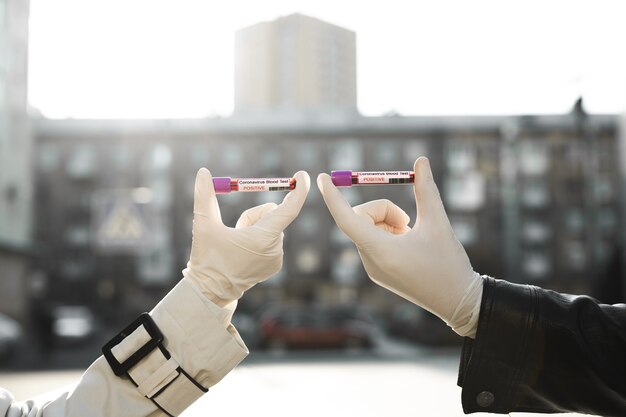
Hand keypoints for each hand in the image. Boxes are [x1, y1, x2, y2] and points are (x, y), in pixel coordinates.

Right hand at [184, 168, 309, 306]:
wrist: (210, 291)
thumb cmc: (206, 258)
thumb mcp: (203, 225)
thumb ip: (204, 196)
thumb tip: (202, 172)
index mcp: (263, 238)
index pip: (289, 209)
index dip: (298, 190)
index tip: (302, 175)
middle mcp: (275, 249)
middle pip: (272, 215)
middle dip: (254, 214)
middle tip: (235, 229)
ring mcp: (277, 259)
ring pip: (271, 226)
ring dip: (254, 227)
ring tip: (236, 244)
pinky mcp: (275, 265)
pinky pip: (271, 240)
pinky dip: (258, 239)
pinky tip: (243, 252)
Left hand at [317, 157, 481, 336]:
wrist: (458, 301)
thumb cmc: (449, 263)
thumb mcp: (438, 222)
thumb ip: (426, 189)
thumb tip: (420, 161)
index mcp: (381, 251)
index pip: (346, 219)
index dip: (333, 197)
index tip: (322, 178)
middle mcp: (371, 262)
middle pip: (361, 219)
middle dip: (381, 210)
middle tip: (407, 219)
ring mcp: (373, 269)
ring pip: (366, 229)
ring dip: (386, 221)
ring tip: (411, 234)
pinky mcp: (378, 273)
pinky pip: (371, 242)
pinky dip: (386, 233)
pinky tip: (408, 243)